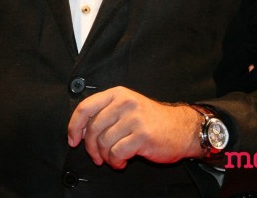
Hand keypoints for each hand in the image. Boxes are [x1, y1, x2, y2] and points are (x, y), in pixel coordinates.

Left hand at [67, 86, 202, 168]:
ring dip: (105, 157)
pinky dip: (115, 161)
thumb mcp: (127, 107)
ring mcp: (134, 118)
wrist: (183, 129)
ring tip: (113, 159)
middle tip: (96, 157)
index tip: (73, 140)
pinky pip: (116, 153)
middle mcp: (124, 103)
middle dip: (90, 147)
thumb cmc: (152, 121)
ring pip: (103, 142)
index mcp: (117, 94)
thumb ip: (105, 114)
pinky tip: (121, 162)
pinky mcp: (142, 135)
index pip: (85, 107)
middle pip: (92, 128)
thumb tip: (79, 131)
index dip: (74, 126)